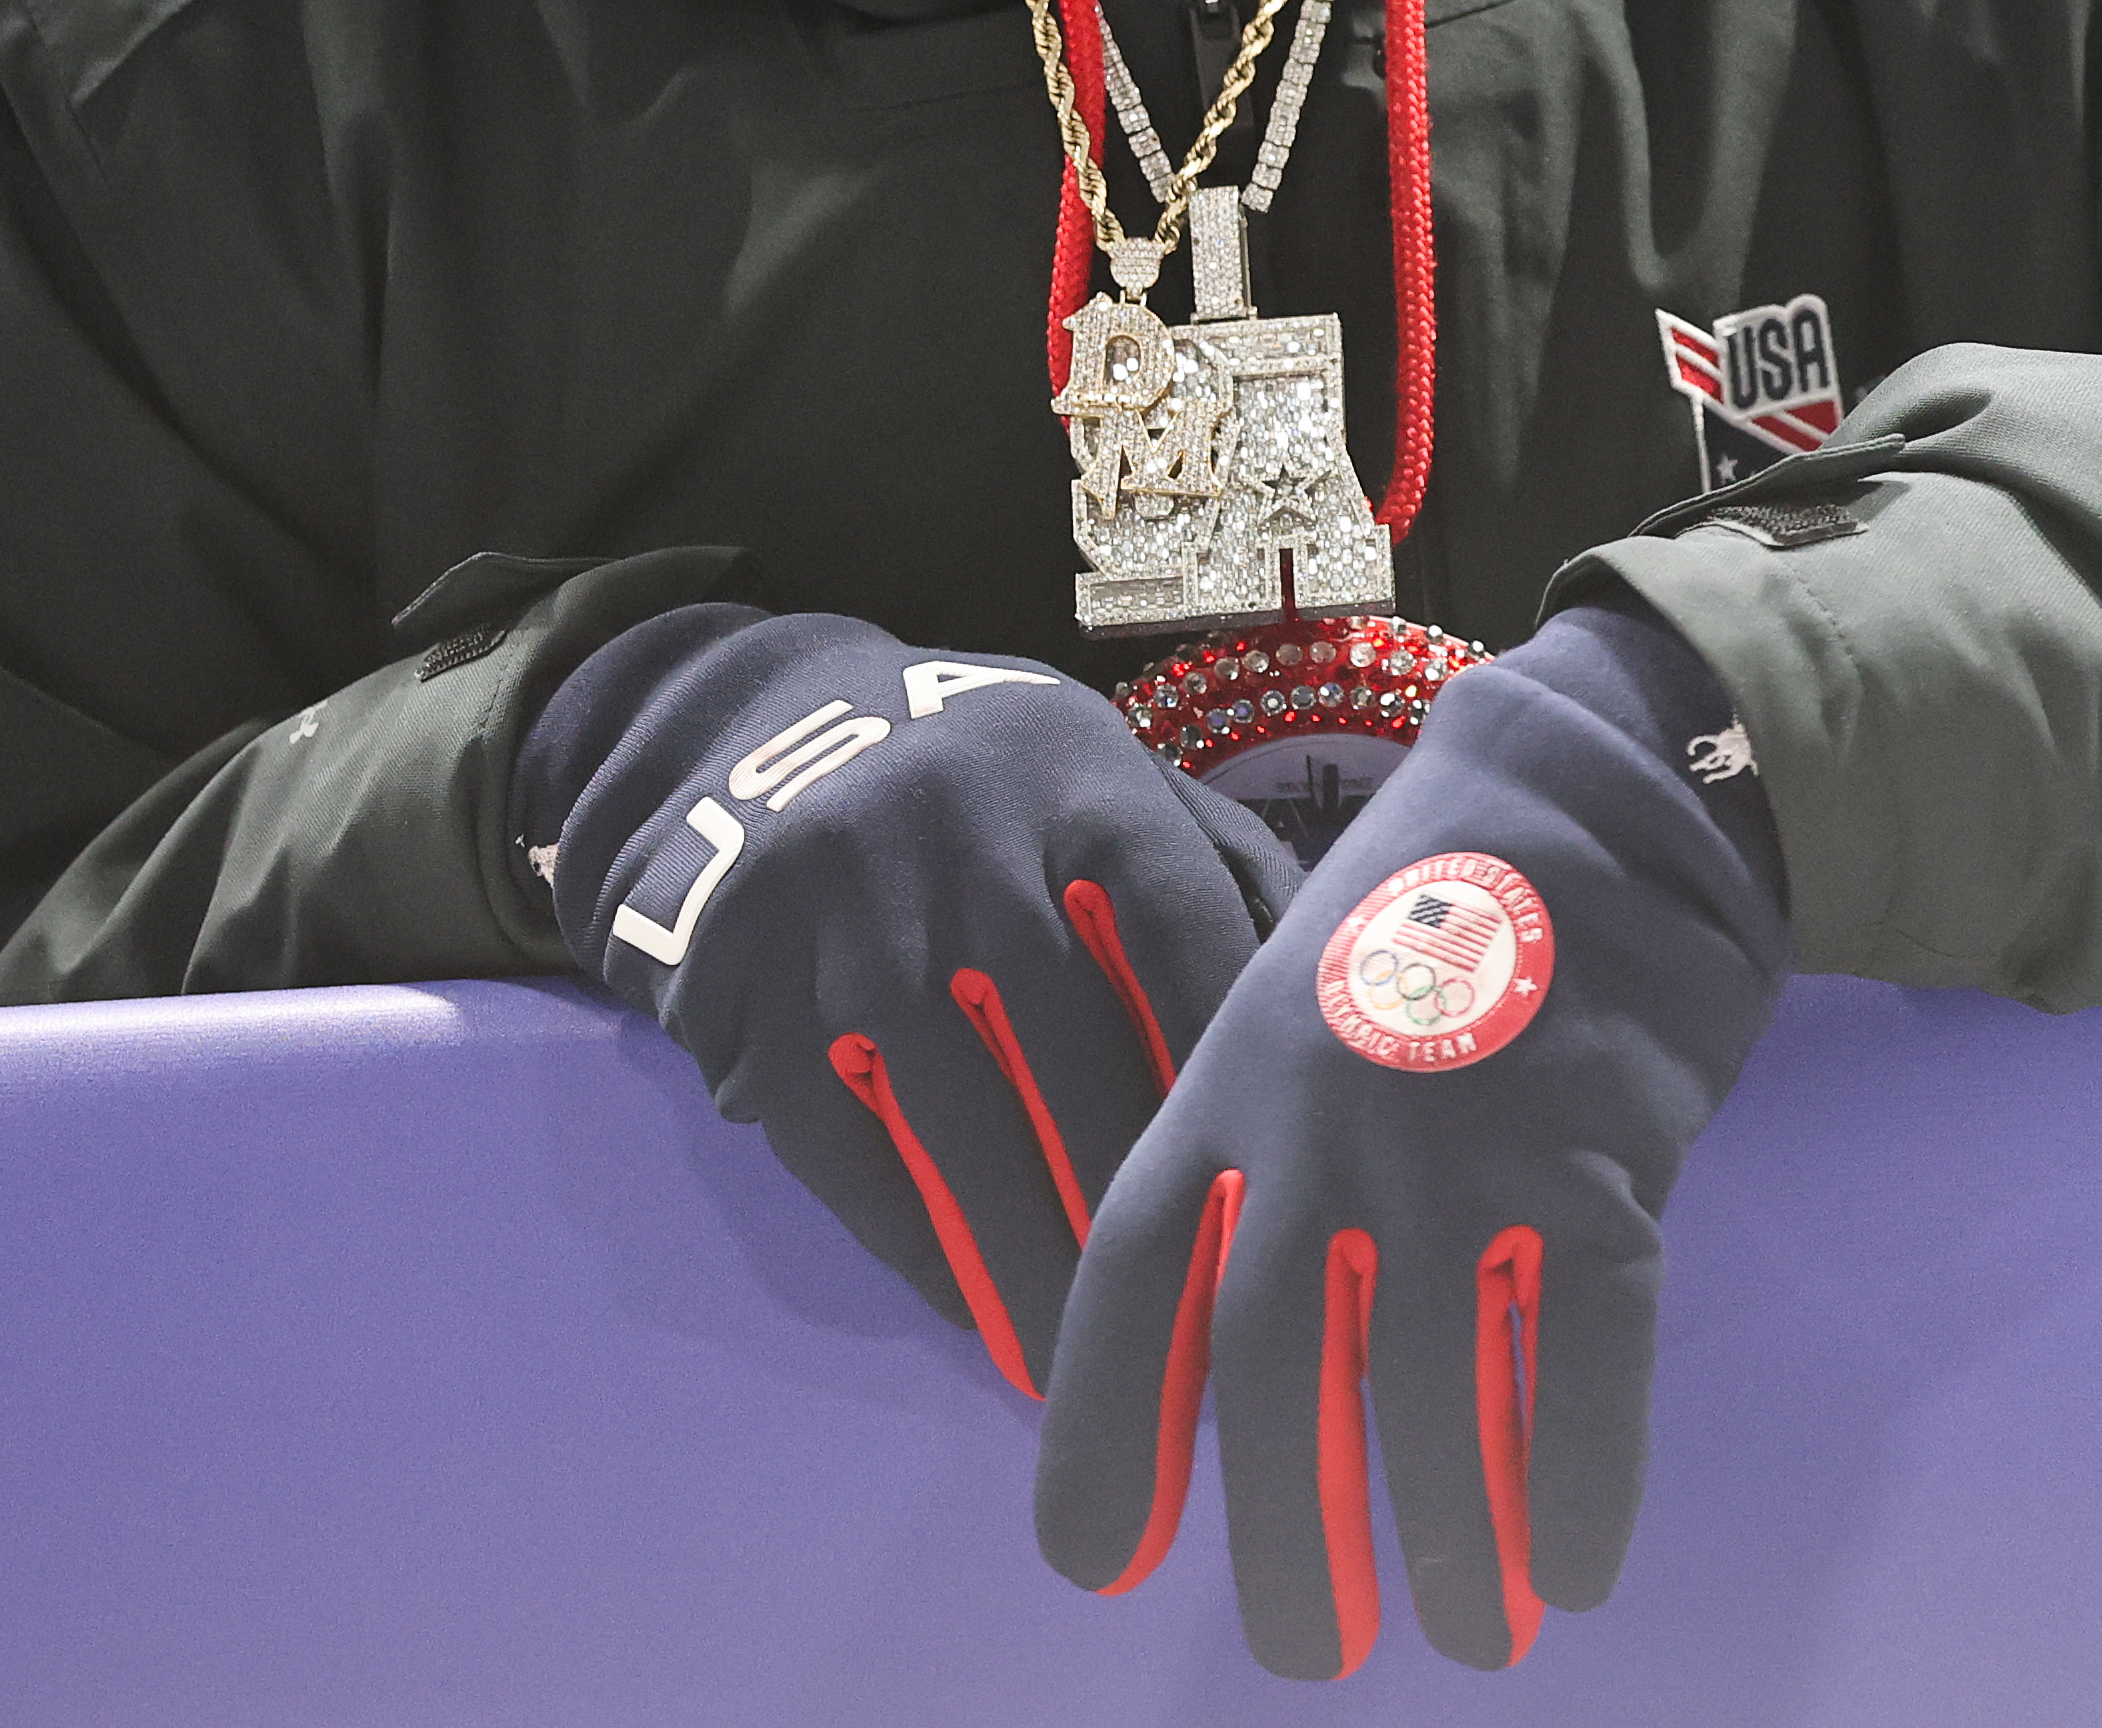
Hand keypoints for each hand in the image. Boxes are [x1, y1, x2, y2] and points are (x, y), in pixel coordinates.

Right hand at [513, 604, 1297, 1393]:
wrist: (772, 740)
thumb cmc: (1006, 795)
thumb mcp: (1117, 780)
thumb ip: (1231, 875)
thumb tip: (1348, 1007)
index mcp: (1074, 775)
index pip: (1182, 927)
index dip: (1233, 1064)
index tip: (1284, 1185)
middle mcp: (961, 835)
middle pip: (1072, 1049)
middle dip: (1137, 1198)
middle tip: (1198, 1319)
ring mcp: (846, 917)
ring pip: (960, 1122)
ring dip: (1032, 1261)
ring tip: (1093, 1361)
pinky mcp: (752, 992)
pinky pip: (852, 1152)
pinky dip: (924, 1248)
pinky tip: (985, 1315)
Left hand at [1032, 604, 1787, 1674]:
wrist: (1593, 802)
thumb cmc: (1424, 924)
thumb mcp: (1288, 1014)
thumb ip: (1250, 1159)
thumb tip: (1218, 1354)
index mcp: (1226, 1082)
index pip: (1130, 1273)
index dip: (1101, 1424)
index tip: (1090, 1561)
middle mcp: (1324, 1126)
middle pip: (1267, 1367)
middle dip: (1283, 1535)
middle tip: (1309, 1651)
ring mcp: (1463, 1144)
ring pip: (1427, 1388)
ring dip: (1443, 1540)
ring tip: (1464, 1635)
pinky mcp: (1601, 1160)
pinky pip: (1586, 1359)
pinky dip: (1575, 1481)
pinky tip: (1570, 1571)